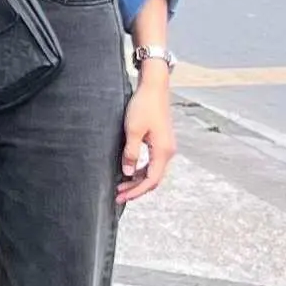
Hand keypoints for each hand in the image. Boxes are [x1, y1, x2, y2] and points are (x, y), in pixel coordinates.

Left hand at [118, 77, 176, 203]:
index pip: (150, 180)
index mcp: (163, 151)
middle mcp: (168, 152)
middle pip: (153, 178)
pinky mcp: (161, 141)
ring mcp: (166, 147)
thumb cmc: (144, 106)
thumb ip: (130, 152)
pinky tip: (130, 170)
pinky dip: (142, 169)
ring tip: (121, 185)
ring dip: (138, 179)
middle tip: (118, 194)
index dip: (136, 191)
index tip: (121, 197)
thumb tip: (127, 172)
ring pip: (153, 171)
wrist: (155, 88)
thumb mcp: (133, 130)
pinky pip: (153, 162)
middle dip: (136, 189)